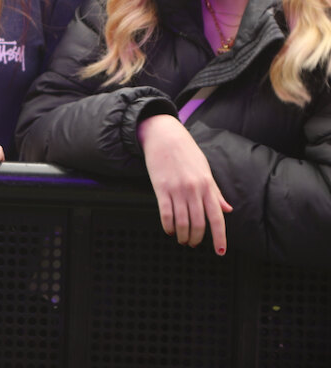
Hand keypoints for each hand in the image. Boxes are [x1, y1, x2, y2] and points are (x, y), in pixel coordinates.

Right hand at [138, 114, 232, 253]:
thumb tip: (227, 209)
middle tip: (194, 244)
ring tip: (182, 240)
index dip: (220, 237)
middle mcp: (194, 190)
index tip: (220, 251)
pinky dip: (168, 226)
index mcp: (207, 186)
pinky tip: (169, 230)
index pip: (217, 218)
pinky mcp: (161, 188)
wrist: (164, 136)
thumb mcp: (205, 170)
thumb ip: (215, 192)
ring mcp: (177, 190)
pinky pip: (165, 214)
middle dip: (197, 239)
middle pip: (199, 224)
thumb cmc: (186, 152)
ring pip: (182, 222)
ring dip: (183, 236)